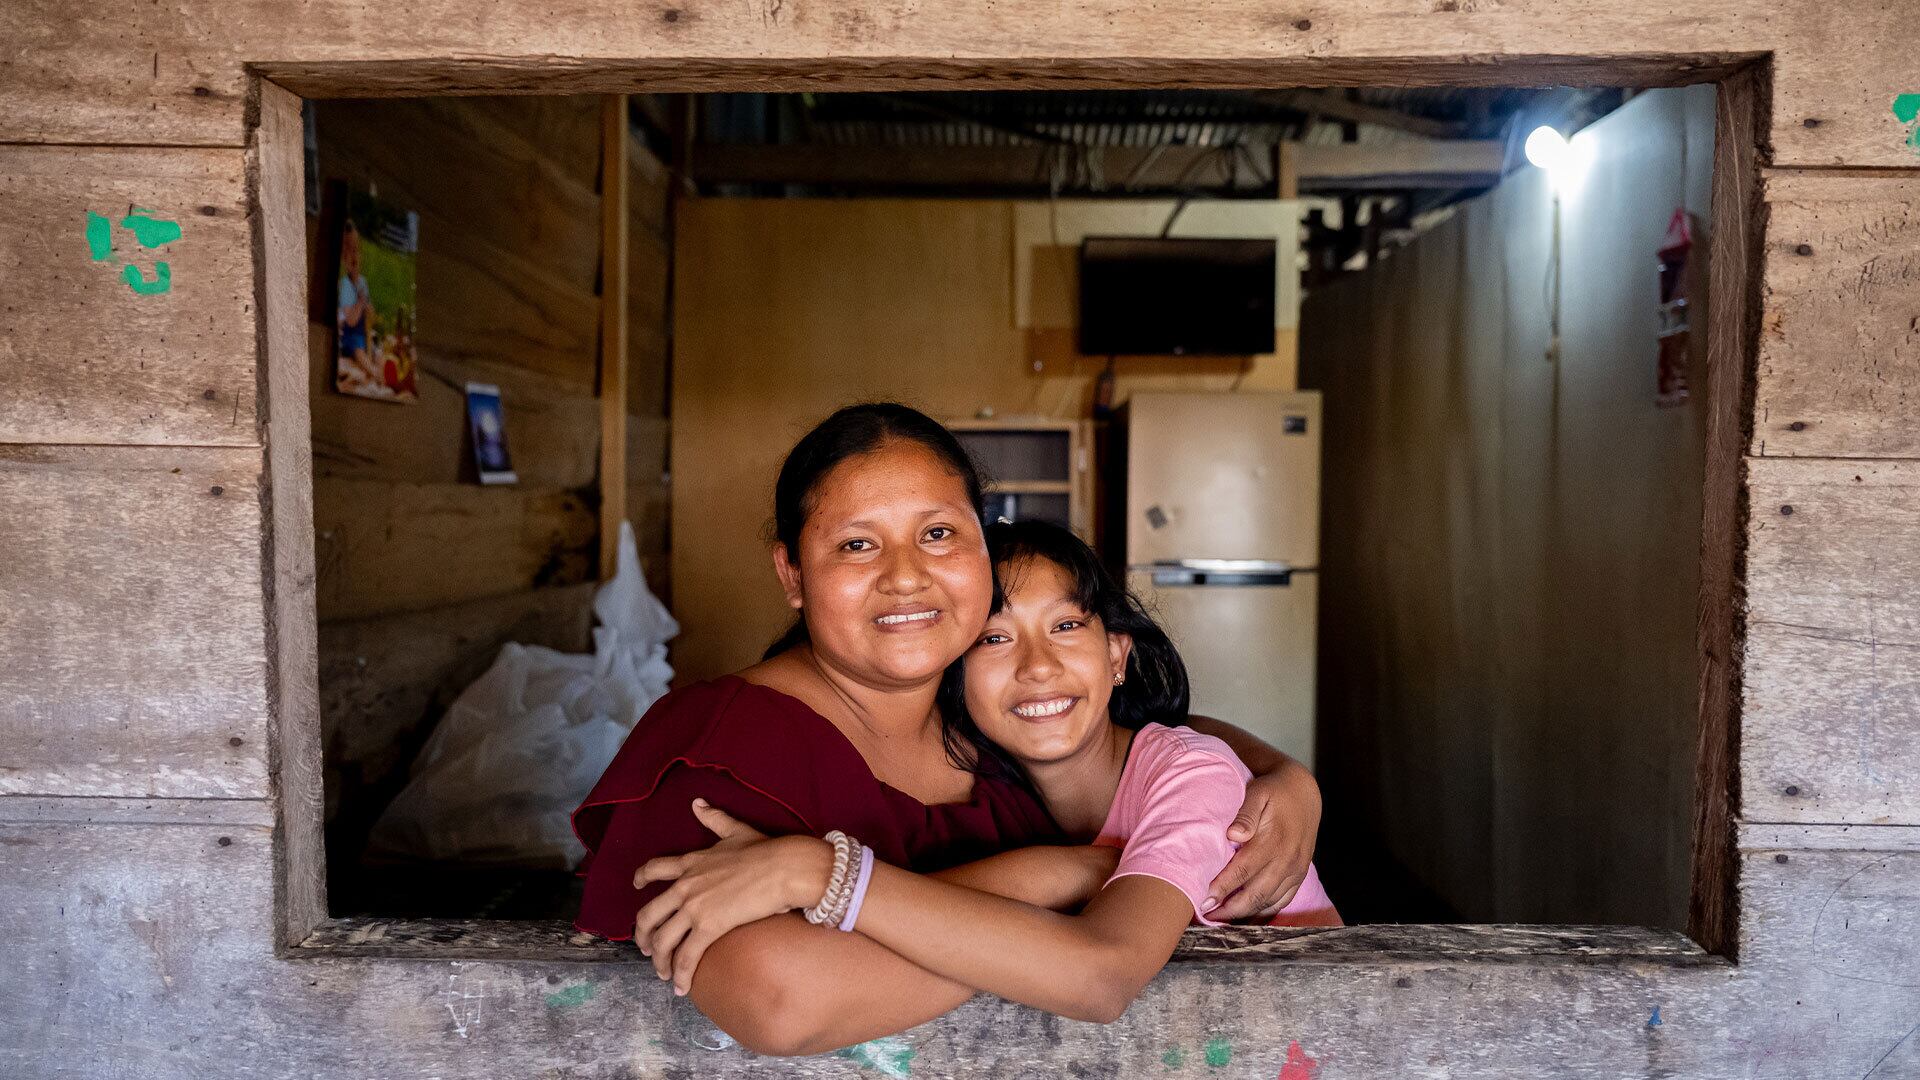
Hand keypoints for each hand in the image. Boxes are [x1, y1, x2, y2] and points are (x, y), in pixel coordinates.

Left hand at [632, 799, 830, 994]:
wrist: (784, 867)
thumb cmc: (766, 850)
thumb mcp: (735, 830)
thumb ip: (714, 818)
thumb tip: (697, 802)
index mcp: (691, 862)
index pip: (654, 869)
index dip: (641, 879)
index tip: (637, 887)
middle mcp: (685, 885)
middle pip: (647, 914)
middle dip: (642, 935)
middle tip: (647, 948)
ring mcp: (694, 907)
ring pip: (662, 940)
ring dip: (659, 961)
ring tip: (663, 973)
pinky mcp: (708, 927)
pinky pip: (686, 957)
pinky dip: (680, 975)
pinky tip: (681, 987)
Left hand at [1204, 759, 1321, 920]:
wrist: (1304, 792)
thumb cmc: (1274, 792)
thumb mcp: (1258, 793)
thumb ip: (1246, 814)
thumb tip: (1233, 835)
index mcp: (1275, 841)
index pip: (1244, 871)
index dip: (1223, 888)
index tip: (1203, 900)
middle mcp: (1288, 860)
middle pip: (1256, 894)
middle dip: (1230, 909)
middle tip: (1206, 915)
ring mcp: (1296, 870)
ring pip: (1268, 902)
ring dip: (1244, 913)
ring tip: (1220, 917)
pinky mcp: (1299, 875)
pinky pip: (1282, 901)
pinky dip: (1263, 911)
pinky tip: (1244, 914)